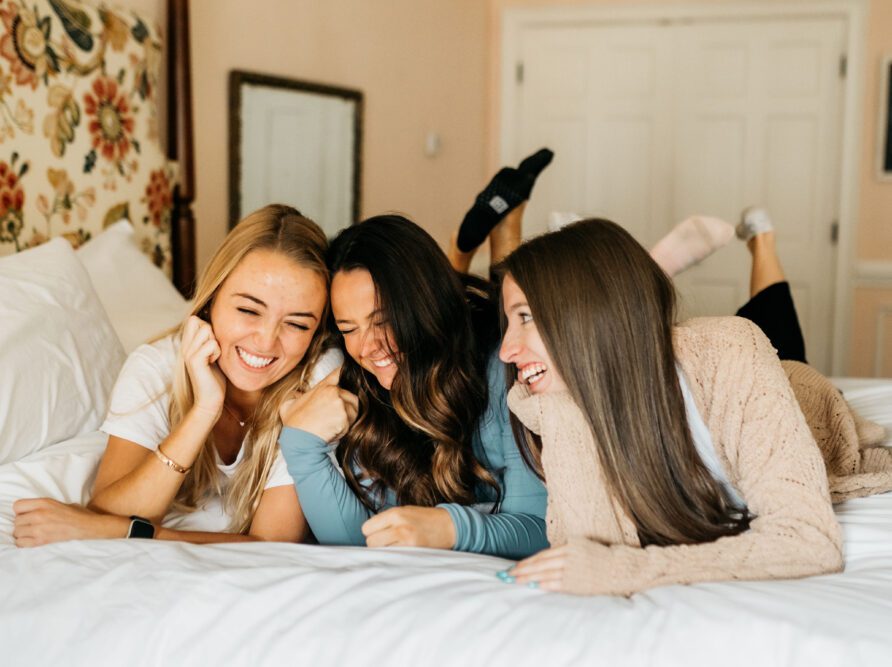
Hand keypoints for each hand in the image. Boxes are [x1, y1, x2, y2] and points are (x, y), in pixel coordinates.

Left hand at [13, 498, 128, 547]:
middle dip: (22, 524)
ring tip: (32, 533)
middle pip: (16, 521)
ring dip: (22, 534)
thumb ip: (41, 506)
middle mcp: (39, 514)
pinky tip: (31, 540)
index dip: (21, 511)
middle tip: (31, 525)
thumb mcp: (58, 503)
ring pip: (17, 532)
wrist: (88, 526)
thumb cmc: (76, 514)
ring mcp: (40, 528)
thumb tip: (28, 511)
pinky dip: (23, 543)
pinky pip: (21, 543)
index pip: (17, 506)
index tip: (27, 514)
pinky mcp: (41, 540)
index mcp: (44, 502)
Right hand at [181, 315, 225, 419]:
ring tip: (213, 357)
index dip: (206, 325)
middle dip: (211, 331)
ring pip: (205, 329)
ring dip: (215, 341)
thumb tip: (220, 328)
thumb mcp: (212, 357)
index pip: (193, 319)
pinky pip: (211, 344)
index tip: (212, 343)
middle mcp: (185, 347)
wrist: (209, 401)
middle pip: (197, 320)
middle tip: (213, 349)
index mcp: (189, 345)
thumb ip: (211, 343)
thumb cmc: (214, 380)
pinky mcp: (194, 361)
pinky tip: (213, 363)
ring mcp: (188, 353)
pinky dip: (217, 352)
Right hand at [279, 368, 358, 442]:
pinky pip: (350, 423)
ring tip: (332, 427)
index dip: (346, 376)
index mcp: (322, 387)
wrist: (299, 440)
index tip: (349, 380)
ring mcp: (339, 403)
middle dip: (346, 409)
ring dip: (347, 420)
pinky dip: (344, 430)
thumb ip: (295, 396)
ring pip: (353, 411)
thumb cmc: (294, 425)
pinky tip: (332, 432)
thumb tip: (296, 395)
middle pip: (351, 397)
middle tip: (333, 420)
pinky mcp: (344, 416)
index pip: (339, 373)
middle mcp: (333, 391)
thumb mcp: (288, 405)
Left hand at [362, 506, 455, 548]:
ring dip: (385, 552)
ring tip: (396, 547)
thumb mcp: (405, 511)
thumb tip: (368, 533)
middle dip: (377, 544)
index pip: (367, 528)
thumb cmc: (425, 519)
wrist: (449, 526)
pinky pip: (393, 558)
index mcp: (395, 513)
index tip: (380, 534)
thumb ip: (387, 520)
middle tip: (389, 542)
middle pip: (371, 542)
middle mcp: (399, 525)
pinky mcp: (413, 551)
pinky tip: (402, 553)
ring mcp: (406, 540)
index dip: (372, 532)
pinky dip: (394, 557)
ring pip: (380, 552)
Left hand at [504, 540, 613, 593]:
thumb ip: (565, 553)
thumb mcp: (582, 548)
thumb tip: (546, 563)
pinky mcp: (576, 581)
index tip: (514, 567)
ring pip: (544, 572)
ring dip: (527, 577)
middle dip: (521, 570)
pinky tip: (533, 586)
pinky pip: (555, 583)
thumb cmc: (602, 559)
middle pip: (539, 563)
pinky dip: (543, 584)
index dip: (527, 562)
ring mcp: (572, 568)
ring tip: (515, 581)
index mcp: (569, 545)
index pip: (542, 555)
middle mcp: (568, 555)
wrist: (621, 568)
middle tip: (506, 575)